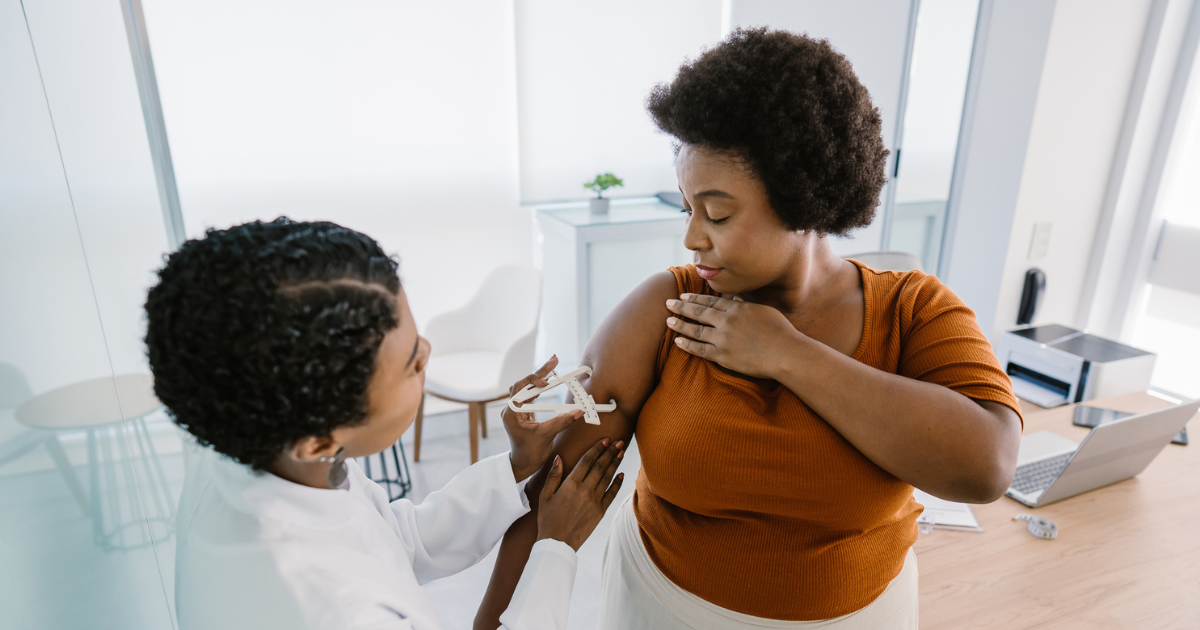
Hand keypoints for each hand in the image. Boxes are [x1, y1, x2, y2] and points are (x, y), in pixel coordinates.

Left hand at [505, 355, 581, 481]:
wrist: (522, 465)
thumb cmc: (529, 453)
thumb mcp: (547, 436)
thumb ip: (562, 422)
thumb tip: (579, 411)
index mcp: (511, 413)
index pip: (520, 388)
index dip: (533, 380)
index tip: (547, 380)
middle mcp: (512, 409)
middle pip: (525, 384)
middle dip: (539, 373)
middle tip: (554, 360)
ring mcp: (517, 410)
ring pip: (528, 388)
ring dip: (540, 378)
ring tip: (553, 366)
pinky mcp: (523, 413)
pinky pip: (531, 396)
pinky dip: (540, 388)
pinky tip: (548, 381)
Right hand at [537, 439, 624, 550]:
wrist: (557, 543)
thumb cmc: (548, 519)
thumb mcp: (545, 496)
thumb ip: (553, 475)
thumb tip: (559, 457)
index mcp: (571, 484)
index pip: (587, 461)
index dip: (597, 448)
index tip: (605, 439)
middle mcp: (585, 490)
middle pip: (600, 466)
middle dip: (610, 452)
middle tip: (618, 442)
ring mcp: (595, 501)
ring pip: (608, 477)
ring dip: (615, 463)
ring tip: (621, 452)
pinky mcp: (600, 511)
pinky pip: (612, 494)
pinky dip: (617, 483)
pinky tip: (621, 474)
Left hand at [665, 293, 799, 378]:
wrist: (785, 353)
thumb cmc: (780, 332)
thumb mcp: (762, 310)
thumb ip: (744, 305)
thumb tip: (733, 300)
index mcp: (736, 308)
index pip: (710, 301)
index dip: (695, 298)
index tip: (683, 295)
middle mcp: (726, 321)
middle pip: (699, 312)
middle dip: (682, 307)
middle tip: (668, 303)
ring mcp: (723, 339)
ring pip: (695, 330)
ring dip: (680, 324)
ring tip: (669, 320)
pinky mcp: (723, 356)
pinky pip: (700, 350)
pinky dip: (688, 345)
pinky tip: (678, 341)